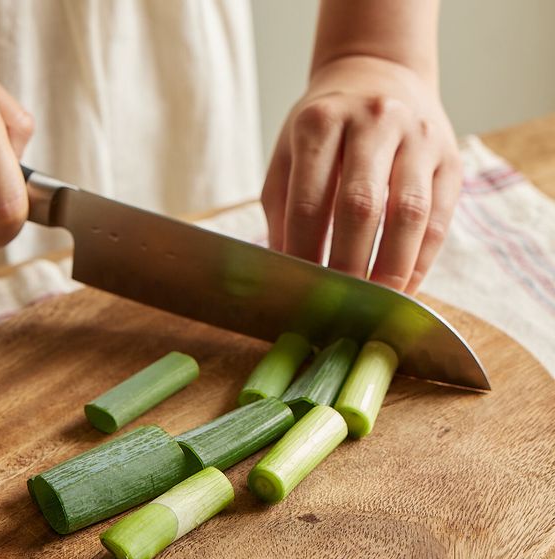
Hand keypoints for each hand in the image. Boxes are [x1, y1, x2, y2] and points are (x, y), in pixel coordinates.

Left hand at [262, 56, 460, 294]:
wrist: (379, 77)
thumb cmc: (324, 130)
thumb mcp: (289, 155)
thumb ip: (283, 210)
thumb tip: (287, 272)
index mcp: (321, 123)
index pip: (310, 201)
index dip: (305, 252)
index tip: (300, 292)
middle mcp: (373, 121)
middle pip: (361, 206)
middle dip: (348, 265)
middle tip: (338, 308)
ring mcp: (418, 136)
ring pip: (409, 212)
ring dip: (391, 268)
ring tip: (375, 307)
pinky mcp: (450, 157)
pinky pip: (439, 217)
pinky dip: (421, 260)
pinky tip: (404, 288)